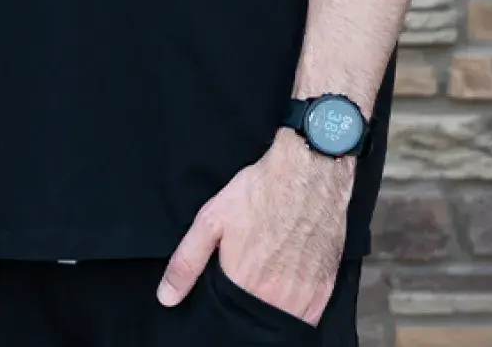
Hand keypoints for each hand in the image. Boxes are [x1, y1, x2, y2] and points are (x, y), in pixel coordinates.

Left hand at [155, 130, 350, 325]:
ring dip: (273, 309)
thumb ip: (187, 262)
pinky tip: (289, 285)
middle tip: (249, 277)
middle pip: (256, 322)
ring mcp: (303, 295)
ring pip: (283, 321)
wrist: (308, 170)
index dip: (225, 307)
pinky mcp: (325, 287)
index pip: (229, 319)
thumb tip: (166, 297)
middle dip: (248, 308)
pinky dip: (298, 309)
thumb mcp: (211, 219)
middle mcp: (276, 298)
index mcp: (244, 285)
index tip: (228, 289)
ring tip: (268, 278)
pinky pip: (309, 317)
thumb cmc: (261, 191)